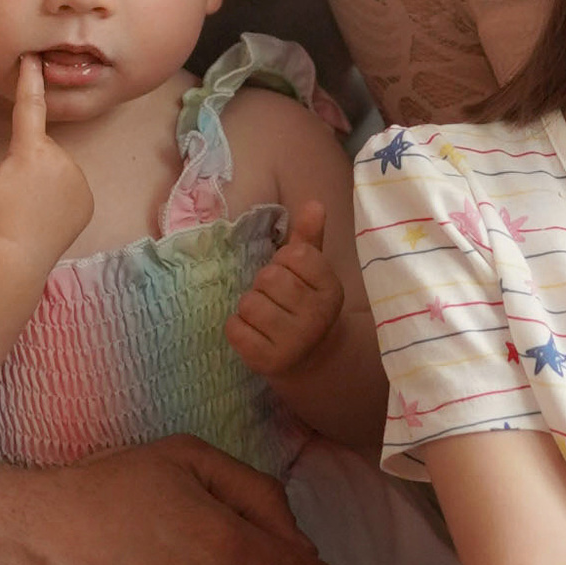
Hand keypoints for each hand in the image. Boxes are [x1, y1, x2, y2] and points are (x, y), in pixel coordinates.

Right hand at [0, 57, 91, 275]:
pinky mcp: (87, 201)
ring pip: (57, 166)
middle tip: (12, 189)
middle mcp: (61, 160)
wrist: (17, 261)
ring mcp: (78, 181)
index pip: (30, 106)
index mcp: (31, 151)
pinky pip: (71, 186)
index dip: (31, 80)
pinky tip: (44, 213)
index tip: (34, 59)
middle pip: (41, 147)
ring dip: (44, 176)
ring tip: (27, 204)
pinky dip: (60, 193)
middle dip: (27, 158)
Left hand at [225, 200, 344, 384]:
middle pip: (269, 277)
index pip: (296, 254)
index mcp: (331, 290)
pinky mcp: (267, 361)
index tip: (293, 276)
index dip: (285, 261)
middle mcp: (316, 317)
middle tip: (276, 299)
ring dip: (250, 307)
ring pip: (249, 303)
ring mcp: (293, 342)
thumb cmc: (305, 305)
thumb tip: (314, 204)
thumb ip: (310, 238)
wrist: (311, 360)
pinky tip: (254, 333)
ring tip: (265, 317)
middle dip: (265, 284)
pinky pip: (234, 328)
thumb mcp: (313, 273)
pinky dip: (238, 328)